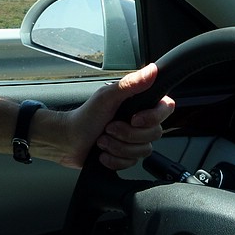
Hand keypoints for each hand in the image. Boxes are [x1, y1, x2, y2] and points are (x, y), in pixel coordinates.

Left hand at [57, 64, 174, 169]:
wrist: (69, 141)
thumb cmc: (85, 116)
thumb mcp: (108, 96)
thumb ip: (132, 83)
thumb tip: (152, 70)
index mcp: (139, 103)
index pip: (166, 108)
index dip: (153, 117)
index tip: (134, 118)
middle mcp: (140, 121)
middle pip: (154, 133)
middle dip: (127, 134)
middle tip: (109, 128)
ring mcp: (134, 139)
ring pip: (143, 150)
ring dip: (118, 147)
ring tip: (103, 139)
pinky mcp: (127, 155)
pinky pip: (132, 163)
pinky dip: (114, 159)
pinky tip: (103, 153)